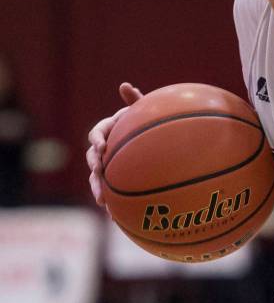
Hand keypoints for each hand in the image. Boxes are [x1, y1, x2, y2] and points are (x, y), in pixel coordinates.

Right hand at [86, 83, 143, 206]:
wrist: (150, 139)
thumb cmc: (145, 121)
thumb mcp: (142, 110)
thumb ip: (135, 100)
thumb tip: (125, 85)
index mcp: (108, 130)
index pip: (97, 133)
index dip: (97, 139)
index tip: (102, 146)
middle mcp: (104, 148)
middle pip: (93, 159)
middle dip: (94, 168)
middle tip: (99, 174)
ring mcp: (108, 165)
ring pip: (98, 179)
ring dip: (98, 190)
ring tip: (102, 202)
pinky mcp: (116, 179)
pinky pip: (112, 191)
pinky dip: (113, 202)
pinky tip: (117, 217)